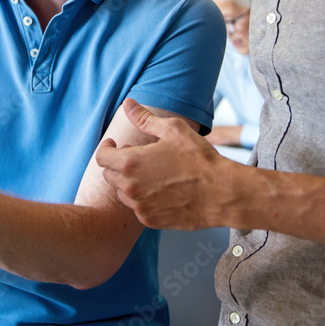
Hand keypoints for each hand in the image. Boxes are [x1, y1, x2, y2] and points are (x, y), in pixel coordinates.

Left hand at [95, 99, 246, 230]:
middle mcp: (130, 187)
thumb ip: (145, 118)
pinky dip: (143, 199)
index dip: (106, 147)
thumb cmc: (199, 159)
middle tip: (138, 156)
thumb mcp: (173, 130)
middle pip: (110, 175)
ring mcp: (140, 206)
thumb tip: (128, 104)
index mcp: (130, 163)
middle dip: (119, 164)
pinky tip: (161, 190)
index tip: (114, 143)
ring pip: (122, 193)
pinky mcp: (151, 220)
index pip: (102, 156)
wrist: (222, 193)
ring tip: (151, 174)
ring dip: (130, 182)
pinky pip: (137, 208)